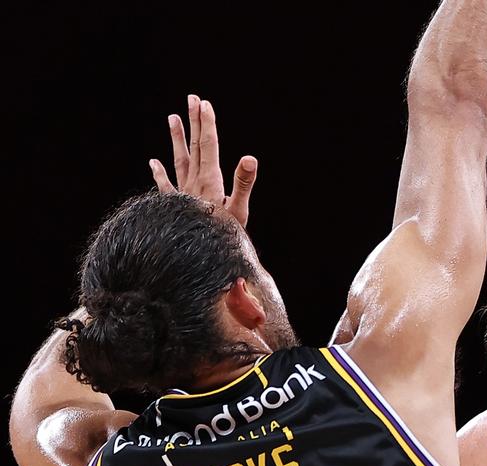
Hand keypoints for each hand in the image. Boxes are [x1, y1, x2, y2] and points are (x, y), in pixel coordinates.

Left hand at [149, 94, 257, 227]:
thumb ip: (243, 183)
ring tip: (172, 118)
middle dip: (195, 122)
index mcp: (210, 182)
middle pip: (195, 147)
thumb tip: (249, 157)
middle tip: (193, 99)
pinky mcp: (175, 207)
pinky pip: (165, 187)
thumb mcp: (239, 212)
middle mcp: (194, 184)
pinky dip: (159, 173)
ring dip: (177, 139)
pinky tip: (153, 162)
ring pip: (179, 161)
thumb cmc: (222, 239)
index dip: (207, 124)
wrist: (196, 261)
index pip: (209, 146)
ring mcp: (183, 194)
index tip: (204, 104)